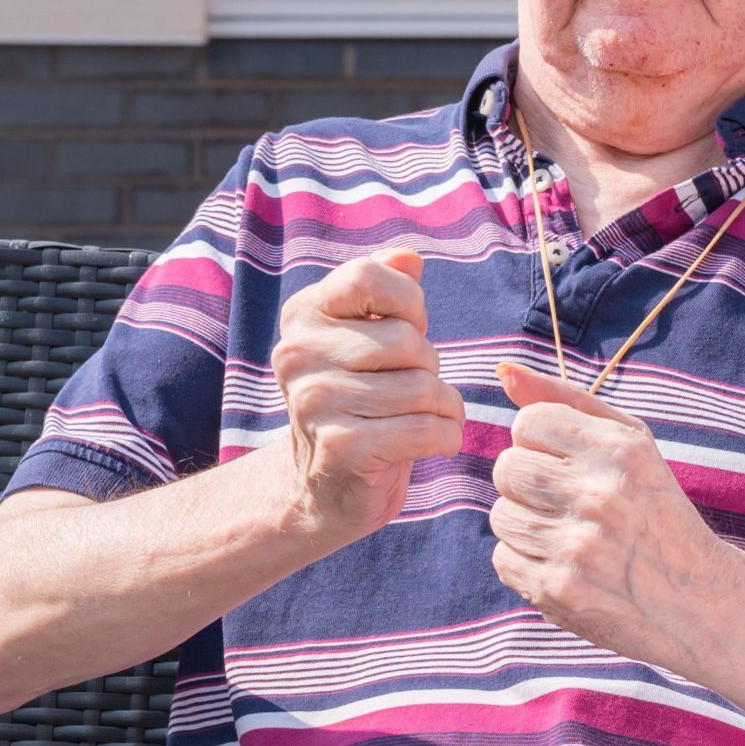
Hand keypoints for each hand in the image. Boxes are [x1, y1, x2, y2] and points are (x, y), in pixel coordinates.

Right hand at [270, 248, 464, 536]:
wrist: (325, 488)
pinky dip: (446, 436)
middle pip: (408, 340)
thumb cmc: (362, 399)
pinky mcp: (341, 448)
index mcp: (303, 315)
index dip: (408, 302)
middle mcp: (298, 354)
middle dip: (430, 366)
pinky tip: (433, 441)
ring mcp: (315, 402)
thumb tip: (408, 257)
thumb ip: (387, 291)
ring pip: (424, 387)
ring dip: (444, 406)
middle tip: (413, 388)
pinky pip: (427, 429)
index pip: (369, 277)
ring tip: (424, 417)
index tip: (407, 328)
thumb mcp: (369, 337)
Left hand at [488, 363, 739, 669]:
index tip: (570, 464)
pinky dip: (527, 563)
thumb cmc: (657, 510)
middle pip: (507, 467)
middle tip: (568, 503)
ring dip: (527, 525)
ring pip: (501, 515)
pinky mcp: (559, 590)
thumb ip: (566, 401)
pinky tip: (565, 566)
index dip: (543, 443)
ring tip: (569, 536)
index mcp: (619, 450)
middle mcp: (598, 495)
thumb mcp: (632, 443)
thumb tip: (503, 371)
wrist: (696, 600)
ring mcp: (577, 546)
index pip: (528, 423)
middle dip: (529, 484)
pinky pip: (503, 560)